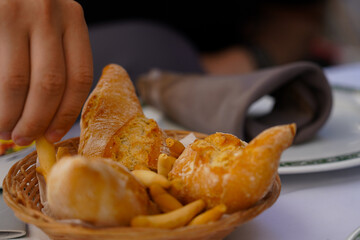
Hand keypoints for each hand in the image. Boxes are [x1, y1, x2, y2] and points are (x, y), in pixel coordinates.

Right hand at [0, 0, 92, 144]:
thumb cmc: (26, 10)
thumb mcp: (49, 25)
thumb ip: (54, 60)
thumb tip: (49, 116)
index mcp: (73, 19)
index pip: (80, 78)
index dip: (67, 112)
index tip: (54, 135)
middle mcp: (49, 14)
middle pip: (51, 84)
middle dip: (37, 120)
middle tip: (24, 138)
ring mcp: (18, 12)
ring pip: (19, 81)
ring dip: (11, 114)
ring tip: (5, 130)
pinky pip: (0, 71)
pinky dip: (0, 99)